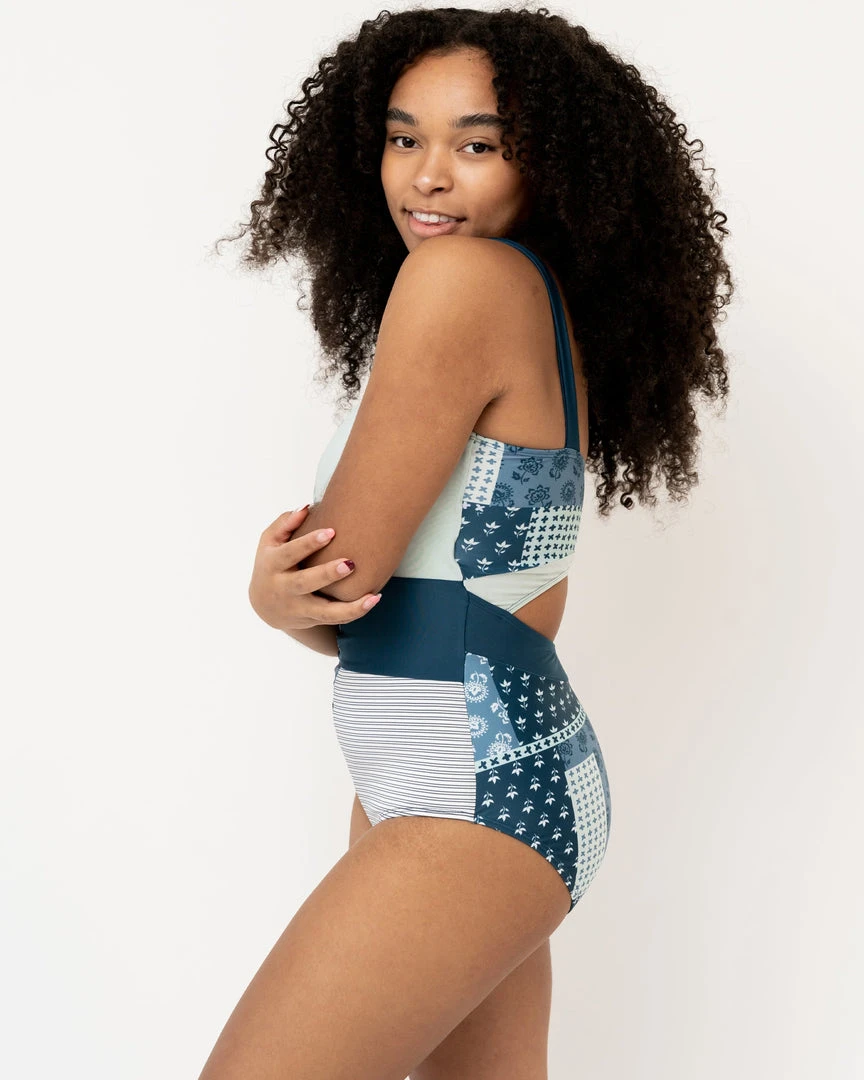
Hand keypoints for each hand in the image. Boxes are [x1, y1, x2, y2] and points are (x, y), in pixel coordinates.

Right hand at [248, 505, 380, 632]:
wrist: (265, 605)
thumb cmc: (273, 563)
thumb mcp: (270, 542)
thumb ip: (286, 523)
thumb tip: (306, 508)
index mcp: (273, 565)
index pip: (289, 553)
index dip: (308, 543)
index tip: (331, 531)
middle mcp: (283, 588)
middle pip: (304, 583)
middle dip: (327, 574)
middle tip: (350, 563)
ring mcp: (298, 607)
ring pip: (323, 612)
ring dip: (349, 606)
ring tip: (371, 595)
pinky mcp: (311, 619)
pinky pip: (334, 619)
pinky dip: (354, 612)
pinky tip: (373, 599)